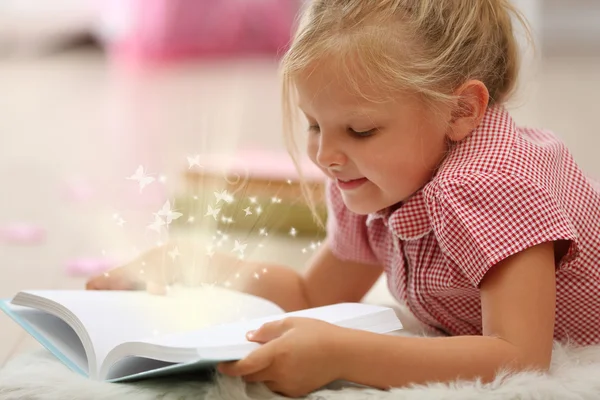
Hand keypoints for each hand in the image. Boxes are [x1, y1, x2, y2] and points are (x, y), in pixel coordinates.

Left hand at [217, 317, 347, 397]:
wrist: (344, 353)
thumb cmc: (319, 334)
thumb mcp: (292, 323)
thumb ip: (268, 330)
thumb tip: (250, 337)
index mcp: (276, 353)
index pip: (245, 366)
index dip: (230, 367)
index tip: (222, 364)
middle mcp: (279, 372)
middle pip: (250, 377)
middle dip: (245, 369)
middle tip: (248, 357)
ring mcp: (288, 384)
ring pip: (264, 383)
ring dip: (261, 374)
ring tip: (272, 359)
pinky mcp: (296, 391)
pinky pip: (278, 387)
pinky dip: (275, 379)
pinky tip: (286, 366)